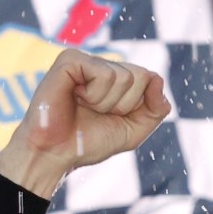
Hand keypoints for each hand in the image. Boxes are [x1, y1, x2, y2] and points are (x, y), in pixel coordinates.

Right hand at [0, 49, 171, 197]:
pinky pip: (104, 74)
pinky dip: (93, 95)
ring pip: (123, 77)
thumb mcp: (133, 131)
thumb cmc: (88, 142)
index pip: (150, 79)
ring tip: (83, 107)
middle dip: (123, 105)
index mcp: (117, 79)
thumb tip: (158, 78)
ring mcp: (86, 60)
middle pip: (140, 76)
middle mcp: (103, 66)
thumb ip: (155, 109)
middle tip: (96, 113)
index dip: (135, 106)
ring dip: (105, 103)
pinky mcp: (70, 59)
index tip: (112, 117)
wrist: (54, 154)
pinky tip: (74, 97)